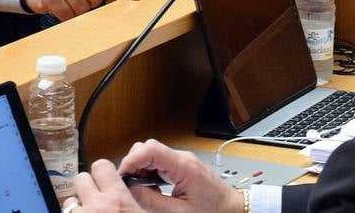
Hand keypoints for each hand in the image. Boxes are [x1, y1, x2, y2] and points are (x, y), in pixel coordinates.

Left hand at [71, 158, 145, 211]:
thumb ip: (138, 198)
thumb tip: (137, 189)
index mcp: (117, 198)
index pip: (101, 166)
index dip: (103, 171)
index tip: (106, 178)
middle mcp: (97, 205)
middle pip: (81, 178)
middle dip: (87, 185)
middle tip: (94, 195)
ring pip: (70, 200)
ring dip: (79, 204)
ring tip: (88, 211)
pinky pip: (68, 212)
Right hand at [117, 140, 241, 212]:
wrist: (232, 209)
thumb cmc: (212, 212)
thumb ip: (152, 201)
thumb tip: (131, 191)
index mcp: (184, 167)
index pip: (151, 149)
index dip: (132, 159)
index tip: (122, 174)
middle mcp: (183, 158)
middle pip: (149, 147)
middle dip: (134, 163)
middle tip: (128, 184)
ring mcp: (183, 160)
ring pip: (153, 153)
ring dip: (140, 168)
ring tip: (139, 189)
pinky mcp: (182, 166)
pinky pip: (160, 161)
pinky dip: (149, 171)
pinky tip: (149, 187)